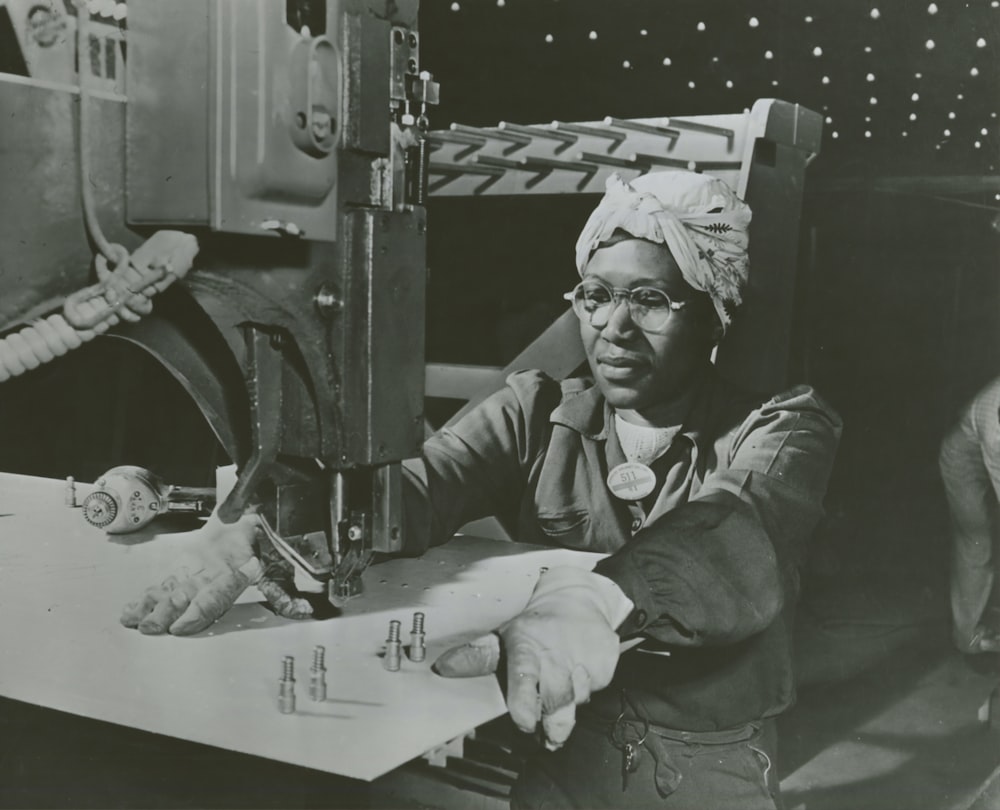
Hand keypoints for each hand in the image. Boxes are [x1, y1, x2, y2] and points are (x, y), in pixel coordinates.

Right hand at [120, 510, 313, 634]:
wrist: (244, 511)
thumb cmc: (260, 540)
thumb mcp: (277, 564)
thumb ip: (284, 591)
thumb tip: (302, 610)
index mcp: (232, 570)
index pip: (214, 595)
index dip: (198, 611)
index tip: (182, 626)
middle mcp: (209, 570)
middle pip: (185, 595)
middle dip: (167, 613)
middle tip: (151, 629)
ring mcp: (192, 568)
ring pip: (169, 589)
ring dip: (152, 608)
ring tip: (136, 623)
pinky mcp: (181, 566)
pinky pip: (161, 582)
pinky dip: (145, 597)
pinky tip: (130, 611)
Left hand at [433, 567, 632, 749]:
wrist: (580, 598)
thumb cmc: (536, 625)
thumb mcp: (505, 636)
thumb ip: (479, 656)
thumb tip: (442, 668)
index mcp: (526, 646)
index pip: (524, 678)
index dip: (525, 704)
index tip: (524, 723)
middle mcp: (556, 653)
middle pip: (556, 702)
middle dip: (552, 724)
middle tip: (545, 734)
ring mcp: (584, 658)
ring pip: (578, 701)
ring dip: (568, 706)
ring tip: (560, 690)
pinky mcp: (606, 663)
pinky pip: (595, 691)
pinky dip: (586, 689)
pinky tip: (578, 673)